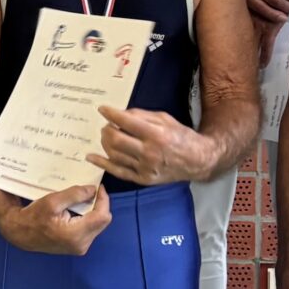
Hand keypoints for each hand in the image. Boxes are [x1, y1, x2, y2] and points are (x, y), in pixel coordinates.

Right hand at [0, 182, 111, 255]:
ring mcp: (80, 248)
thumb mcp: (52, 201)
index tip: (98, 187)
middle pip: (103, 221)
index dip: (104, 199)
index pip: (102, 216)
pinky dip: (88, 218)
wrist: (21, 233)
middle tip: (90, 191)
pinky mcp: (77, 247)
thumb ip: (75, 195)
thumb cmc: (34, 217)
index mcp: (76, 234)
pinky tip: (79, 210)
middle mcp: (81, 244)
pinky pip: (91, 230)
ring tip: (84, 200)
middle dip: (99, 205)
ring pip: (98, 226)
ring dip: (94, 211)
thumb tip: (93, 190)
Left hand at [91, 106, 206, 188]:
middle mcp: (149, 152)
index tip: (102, 109)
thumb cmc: (180, 136)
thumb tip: (120, 114)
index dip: (111, 114)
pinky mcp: (142, 179)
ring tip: (105, 136)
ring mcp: (144, 168)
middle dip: (106, 130)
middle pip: (116, 140)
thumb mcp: (165, 119)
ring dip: (105, 143)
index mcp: (155, 134)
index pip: (126, 122)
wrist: (196, 161)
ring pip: (115, 155)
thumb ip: (141, 115)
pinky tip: (92, 157)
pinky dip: (102, 164)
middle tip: (105, 126)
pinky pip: (118, 171)